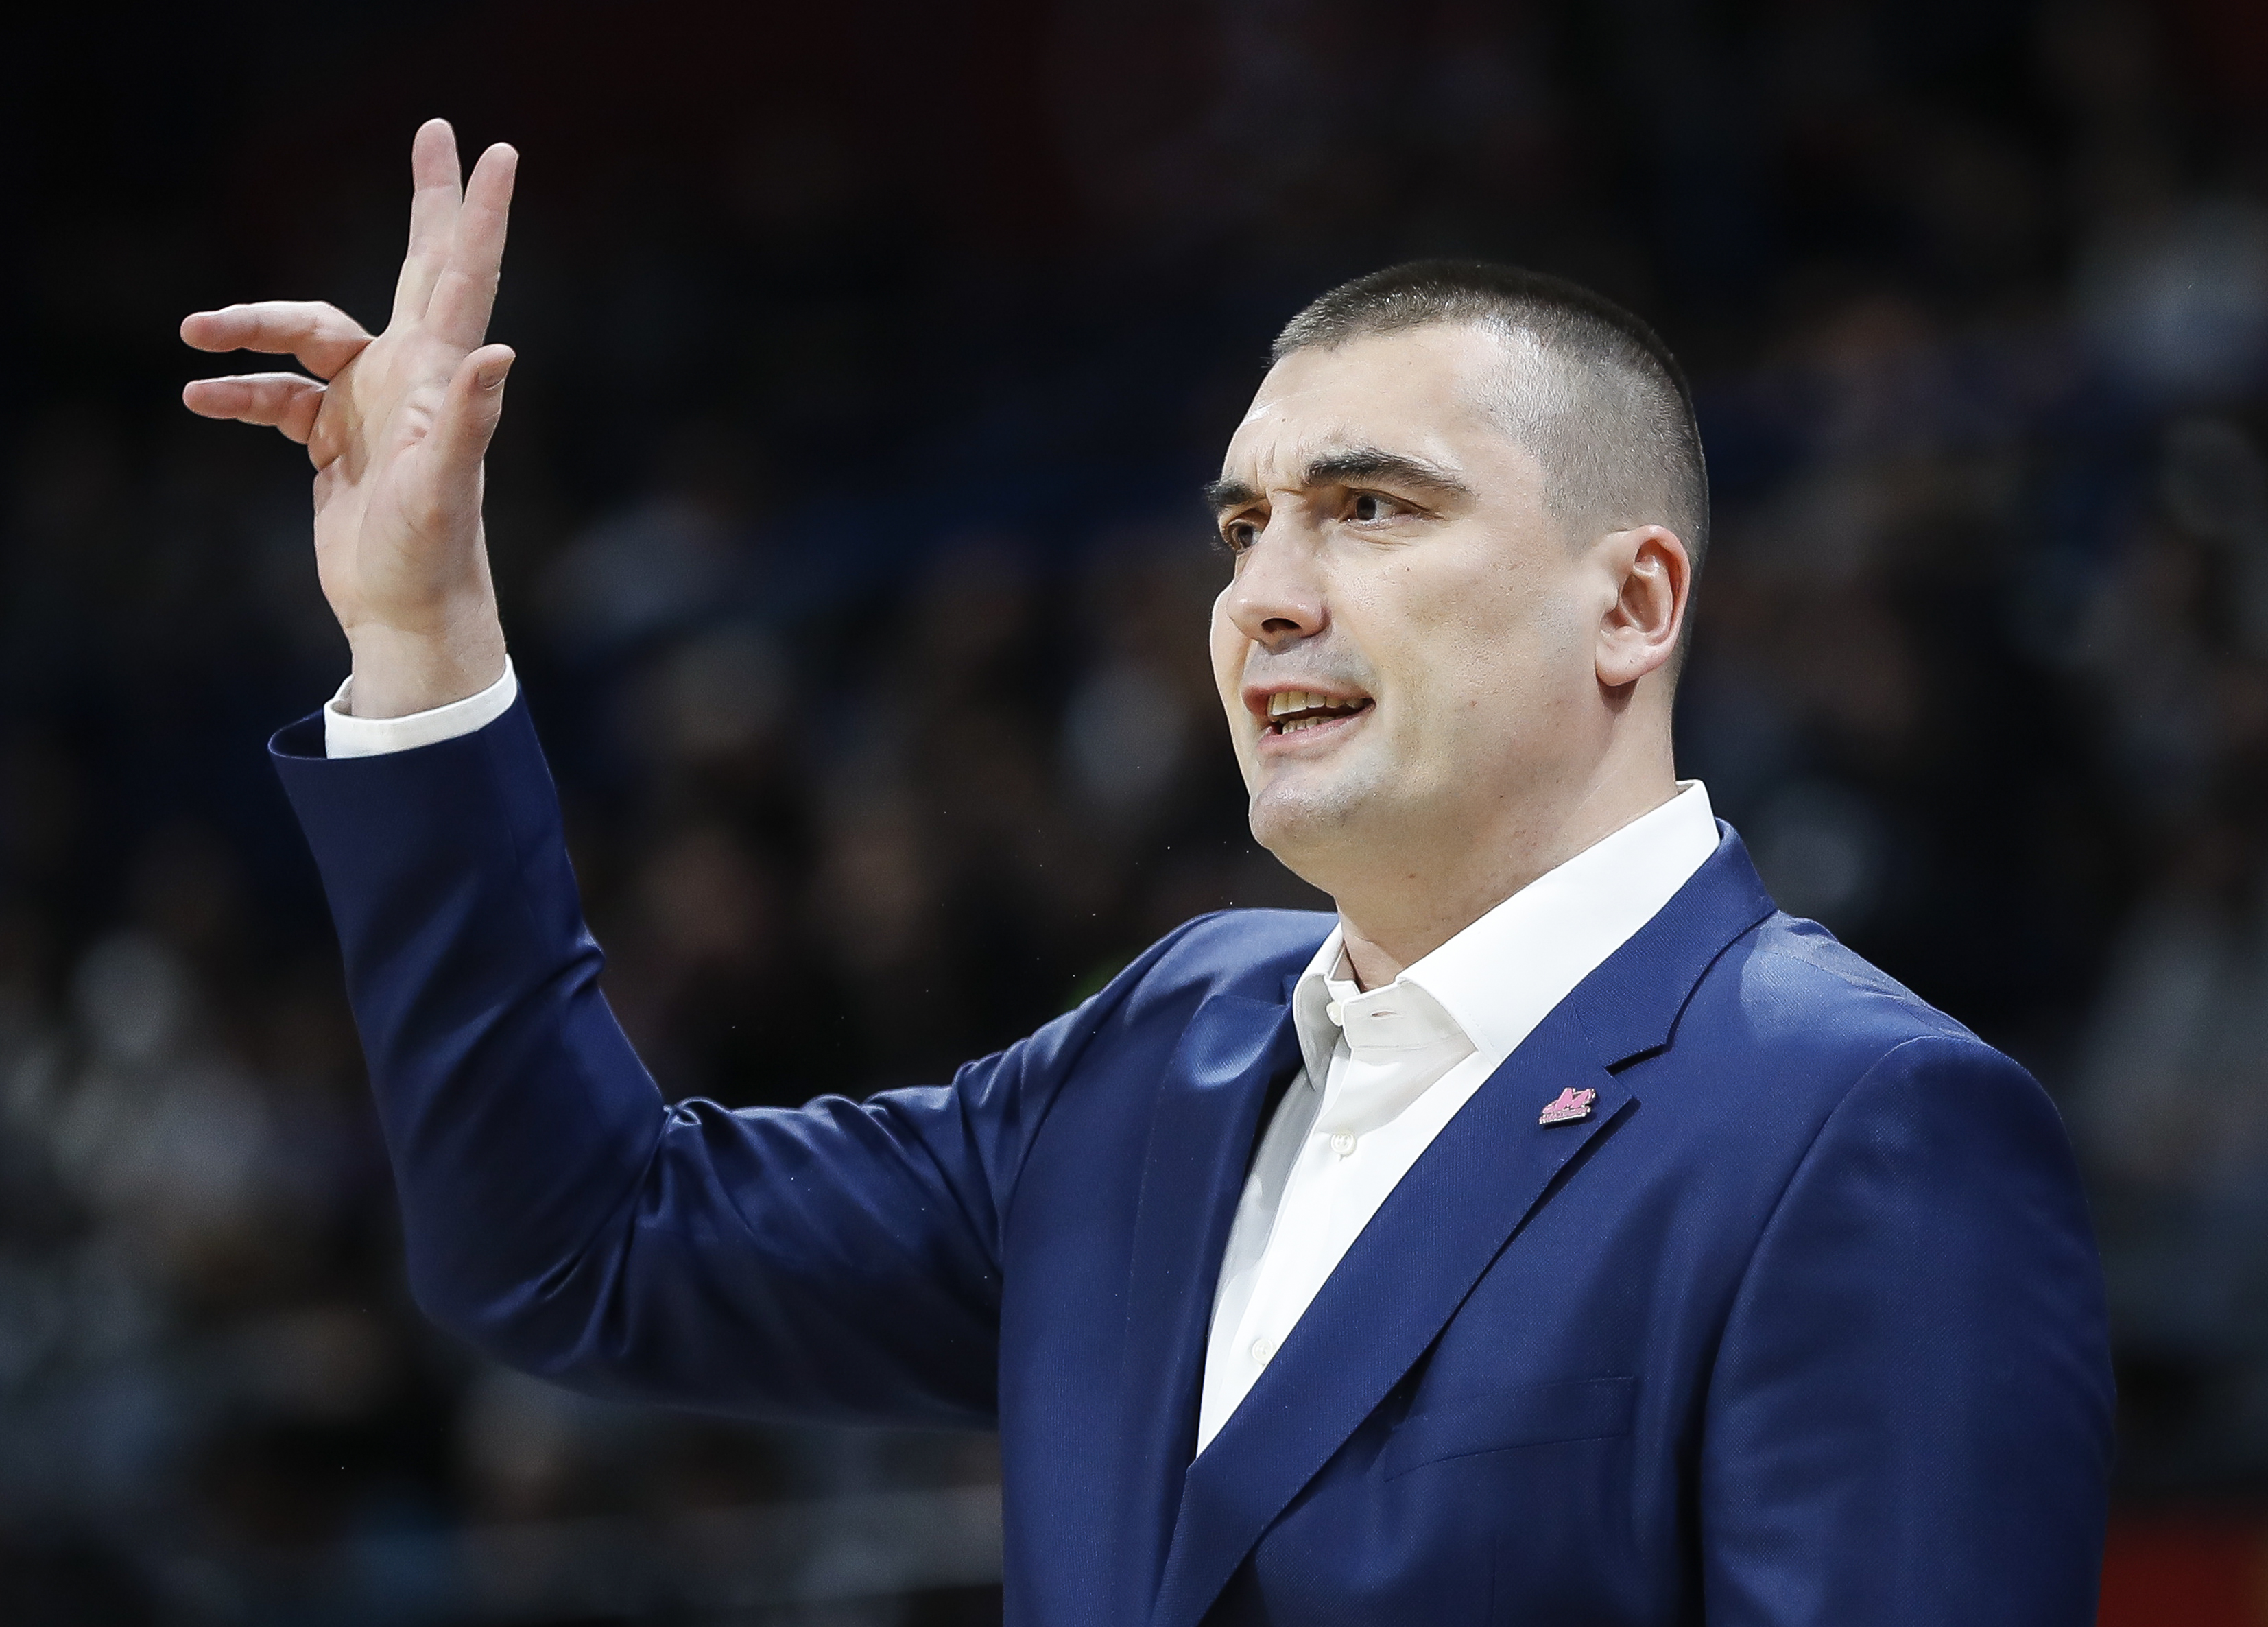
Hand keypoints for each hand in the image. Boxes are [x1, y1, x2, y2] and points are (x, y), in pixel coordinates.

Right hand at [182, 120, 517, 717]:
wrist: (406, 615)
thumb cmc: (431, 556)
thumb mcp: (443, 489)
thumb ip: (467, 420)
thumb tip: (498, 354)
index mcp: (436, 376)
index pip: (462, 277)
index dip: (478, 215)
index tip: (498, 153)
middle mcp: (410, 378)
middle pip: (417, 268)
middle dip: (426, 202)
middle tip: (433, 132)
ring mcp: (370, 406)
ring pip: (307, 338)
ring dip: (252, 333)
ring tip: (193, 335)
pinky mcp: (335, 441)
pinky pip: (278, 399)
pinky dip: (240, 395)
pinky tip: (199, 399)